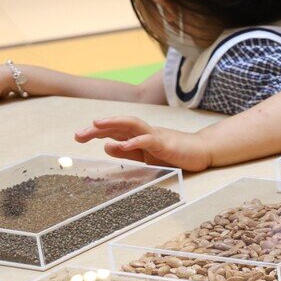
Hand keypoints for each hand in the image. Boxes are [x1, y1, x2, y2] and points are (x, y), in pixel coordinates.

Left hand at [74, 117, 212, 172]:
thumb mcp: (146, 156)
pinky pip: (148, 140)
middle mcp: (144, 132)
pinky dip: (135, 141)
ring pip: (132, 125)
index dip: (95, 131)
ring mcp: (155, 136)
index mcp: (138, 136)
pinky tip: (123, 144)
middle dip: (97, 128)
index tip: (78, 136)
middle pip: (118, 125)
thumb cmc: (174, 153)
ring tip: (96, 125)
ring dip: (113, 124)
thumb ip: (127, 152)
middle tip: (78, 134)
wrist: (202, 151)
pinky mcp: (166, 144)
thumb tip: (106, 145)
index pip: (114, 130)